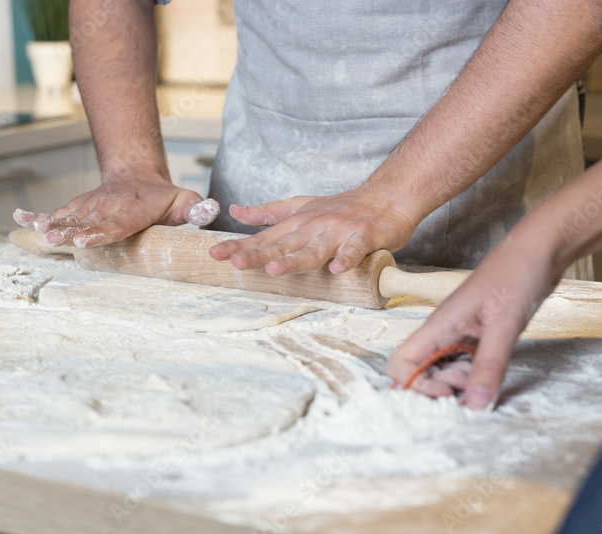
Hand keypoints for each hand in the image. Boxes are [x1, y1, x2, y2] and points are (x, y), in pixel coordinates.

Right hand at [13, 174, 218, 247]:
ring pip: (69, 217)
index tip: (89, 239)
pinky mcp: (78, 207)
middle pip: (87, 223)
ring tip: (35, 230)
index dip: (102, 232)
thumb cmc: (163, 197)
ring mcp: (90, 207)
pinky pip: (57, 212)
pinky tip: (19, 217)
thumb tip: (211, 210)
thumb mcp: (185, 201)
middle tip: (55, 239)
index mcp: (132, 211)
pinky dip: (39, 215)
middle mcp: (108, 208)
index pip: (116, 225)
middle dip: (71, 232)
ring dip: (52, 224)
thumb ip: (197, 209)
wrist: (136, 174)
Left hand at [207, 185, 415, 275]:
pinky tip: (337, 269)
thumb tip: (236, 211)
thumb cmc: (343, 207)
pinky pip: (354, 250)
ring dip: (295, 260)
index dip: (239, 246)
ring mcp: (338, 232)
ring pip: (314, 249)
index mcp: (297, 223)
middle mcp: (313, 227)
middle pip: (282, 244)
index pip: (263, 238)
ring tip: (275, 270)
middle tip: (236, 263)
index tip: (214, 254)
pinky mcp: (364, 237)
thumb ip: (268, 212)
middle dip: (258, 255)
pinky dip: (347, 259)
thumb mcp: (300, 206)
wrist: (387, 195)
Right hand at [386, 238, 559, 409]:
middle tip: (471, 386)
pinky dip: (473, 375)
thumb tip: (475, 406)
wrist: (540, 249)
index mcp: (439, 325)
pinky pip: (463, 362)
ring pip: (441, 368)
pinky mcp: (477, 335)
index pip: (401, 363)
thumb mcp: (505, 326)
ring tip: (484, 379)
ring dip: (457, 383)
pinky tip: (491, 374)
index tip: (449, 392)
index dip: (416, 385)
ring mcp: (459, 333)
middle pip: (418, 371)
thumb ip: (489, 367)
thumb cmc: (518, 274)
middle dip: (438, 387)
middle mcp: (443, 331)